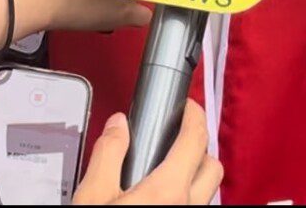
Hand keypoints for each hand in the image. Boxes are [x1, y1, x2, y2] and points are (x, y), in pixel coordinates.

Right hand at [73, 101, 222, 204]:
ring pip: (206, 195)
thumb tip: (118, 126)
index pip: (196, 140)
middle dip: (198, 149)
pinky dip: (185, 202)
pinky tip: (161, 204)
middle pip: (212, 168)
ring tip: (163, 176)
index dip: (193, 116)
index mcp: (168, 191)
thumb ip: (108, 154)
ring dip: (193, 180)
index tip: (185, 107)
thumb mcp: (92, 197)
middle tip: (175, 142)